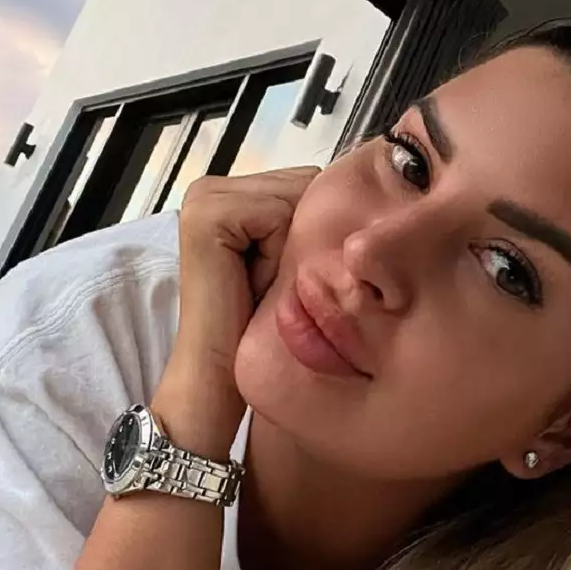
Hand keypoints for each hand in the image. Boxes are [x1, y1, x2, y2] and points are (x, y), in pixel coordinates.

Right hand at [152, 167, 319, 454]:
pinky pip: (278, 215)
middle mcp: (213, 191)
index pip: (305, 187)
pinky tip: (257, 283)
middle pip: (304, 187)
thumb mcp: (289, 269)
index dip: (317, 234)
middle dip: (308, 236)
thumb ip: (307, 229)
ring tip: (266, 287)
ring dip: (296, 246)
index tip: (291, 279)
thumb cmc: (256, 331)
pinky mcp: (207, 216)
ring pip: (297, 199)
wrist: (217, 381)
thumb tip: (365, 198)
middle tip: (277, 286)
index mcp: (231, 197)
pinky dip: (279, 253)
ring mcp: (205, 198)